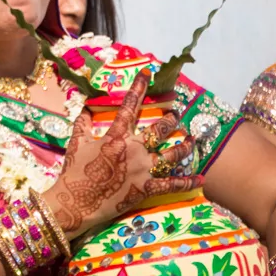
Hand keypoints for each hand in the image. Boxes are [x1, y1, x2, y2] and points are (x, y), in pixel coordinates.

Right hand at [42, 69, 201, 238]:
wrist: (75, 202)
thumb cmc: (74, 172)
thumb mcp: (75, 143)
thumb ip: (82, 124)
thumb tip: (85, 108)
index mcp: (115, 136)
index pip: (129, 106)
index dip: (139, 88)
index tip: (148, 73)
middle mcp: (133, 150)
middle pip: (159, 129)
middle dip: (171, 120)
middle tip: (177, 114)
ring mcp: (142, 170)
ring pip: (172, 155)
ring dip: (184, 146)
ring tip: (192, 140)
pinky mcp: (146, 189)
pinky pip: (172, 185)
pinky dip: (188, 182)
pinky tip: (201, 178)